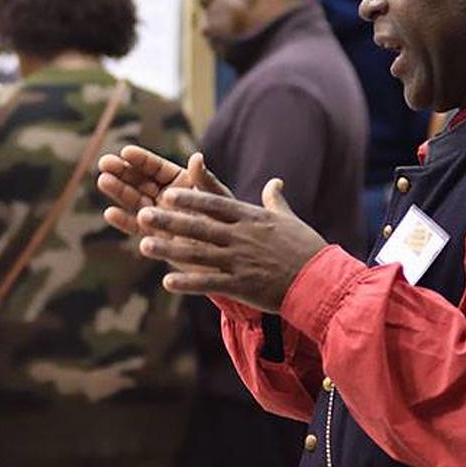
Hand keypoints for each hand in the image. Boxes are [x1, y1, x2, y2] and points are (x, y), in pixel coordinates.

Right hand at [98, 147, 232, 237]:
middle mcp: (166, 197)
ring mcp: (159, 217)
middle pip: (140, 181)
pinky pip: (136, 228)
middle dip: (122, 172)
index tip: (125, 152)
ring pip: (134, 201)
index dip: (141, 160)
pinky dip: (123, 221)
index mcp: (181, 182)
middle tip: (104, 164)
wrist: (227, 258)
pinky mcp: (155, 237)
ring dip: (118, 191)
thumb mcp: (217, 200)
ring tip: (103, 181)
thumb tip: (196, 157)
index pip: (157, 168)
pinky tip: (110, 213)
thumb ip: (204, 180)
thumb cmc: (228, 225)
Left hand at [135, 178, 325, 312]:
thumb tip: (275, 182)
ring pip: (198, 253)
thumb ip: (275, 201)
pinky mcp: (242, 284)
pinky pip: (210, 283)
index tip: (168, 192)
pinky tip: (166, 281)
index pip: (215, 204)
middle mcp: (242, 237)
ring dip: (169, 249)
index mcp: (251, 219)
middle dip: (169, 220)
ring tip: (143, 245)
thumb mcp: (290, 220)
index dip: (190, 198)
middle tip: (143, 213)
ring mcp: (241, 261)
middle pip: (200, 226)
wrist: (322, 282)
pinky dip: (188, 282)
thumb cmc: (307, 249)